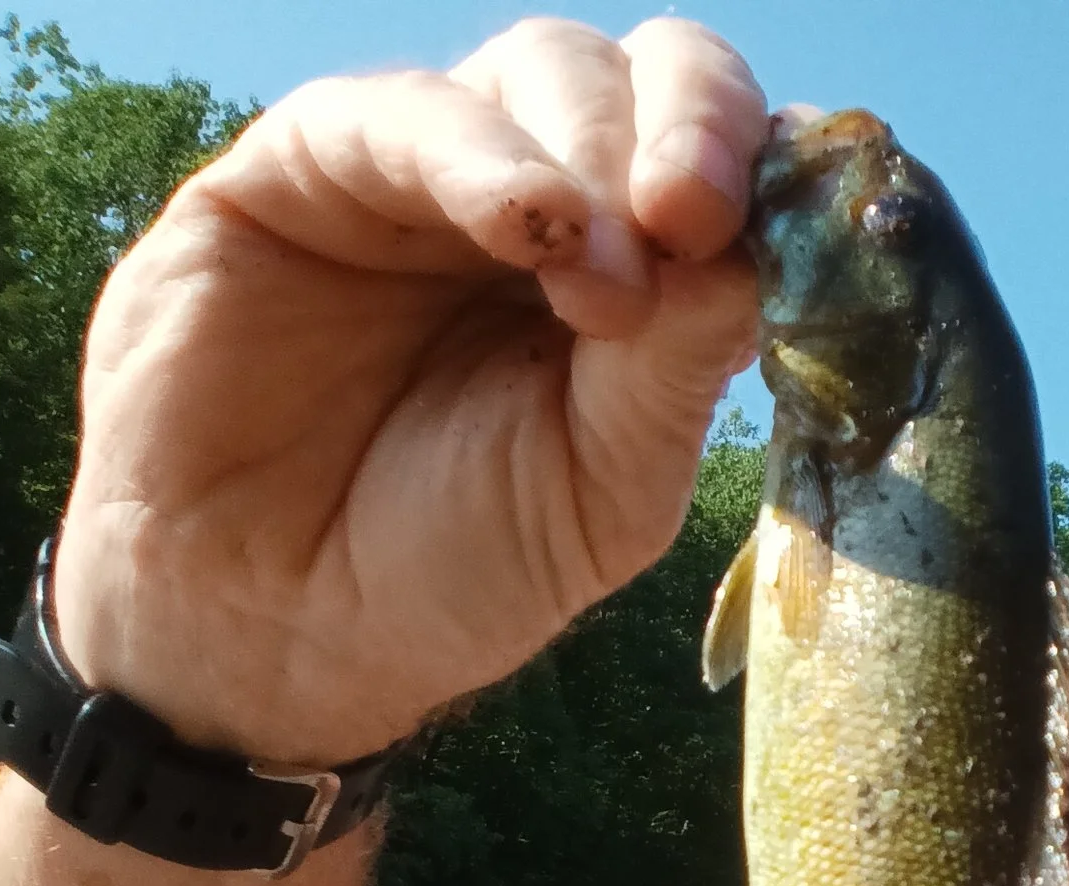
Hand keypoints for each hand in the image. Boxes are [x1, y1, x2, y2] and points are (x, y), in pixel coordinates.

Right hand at [53, 17, 768, 765]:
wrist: (273, 631)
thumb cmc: (450, 567)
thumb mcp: (603, 490)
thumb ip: (677, 372)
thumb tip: (759, 254)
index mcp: (642, 277)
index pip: (733, 164)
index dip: (771, 172)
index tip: (795, 236)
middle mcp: (546, 202)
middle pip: (653, 78)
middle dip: (696, 127)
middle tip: (695, 221)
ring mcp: (428, 174)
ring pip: (545, 70)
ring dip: (596, 151)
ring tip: (605, 285)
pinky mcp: (304, 169)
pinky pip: (403, 113)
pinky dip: (483, 158)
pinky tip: (526, 226)